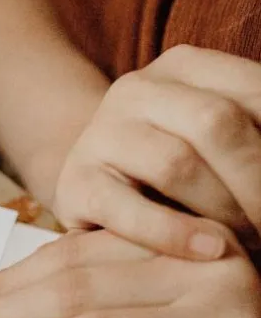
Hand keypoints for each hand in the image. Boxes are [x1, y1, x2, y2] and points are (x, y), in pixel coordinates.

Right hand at [52, 45, 260, 258]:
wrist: (89, 187)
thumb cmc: (172, 175)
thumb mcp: (215, 141)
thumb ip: (251, 139)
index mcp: (183, 66)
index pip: (255, 93)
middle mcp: (136, 89)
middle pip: (217, 123)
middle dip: (260, 181)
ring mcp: (99, 135)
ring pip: (175, 163)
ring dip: (226, 210)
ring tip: (250, 243)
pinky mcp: (74, 184)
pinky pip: (127, 209)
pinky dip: (174, 234)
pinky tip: (211, 251)